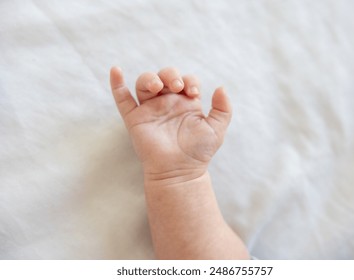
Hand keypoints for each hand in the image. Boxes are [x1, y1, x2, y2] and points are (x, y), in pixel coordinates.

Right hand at [110, 67, 231, 180]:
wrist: (180, 171)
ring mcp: (150, 110)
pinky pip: (123, 99)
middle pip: (164, 76)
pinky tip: (116, 70)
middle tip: (177, 86)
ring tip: (158, 86)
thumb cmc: (198, 152)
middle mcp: (167, 103)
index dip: (190, 80)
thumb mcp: (217, 129)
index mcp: (186, 103)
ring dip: (150, 78)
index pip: (186, 80)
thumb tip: (221, 87)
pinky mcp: (135, 119)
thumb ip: (223, 109)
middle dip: (171, 75)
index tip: (193, 93)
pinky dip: (117, 85)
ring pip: (145, 83)